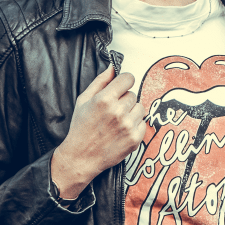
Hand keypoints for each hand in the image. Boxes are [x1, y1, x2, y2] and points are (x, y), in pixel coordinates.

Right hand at [51, 65, 145, 198]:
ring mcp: (128, 126)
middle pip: (133, 94)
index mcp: (104, 99)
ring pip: (140, 107)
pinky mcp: (135, 139)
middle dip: (124, 99)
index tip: (121, 87)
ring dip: (131, 112)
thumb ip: (100, 81)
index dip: (124, 81)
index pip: (128, 78)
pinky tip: (121, 130)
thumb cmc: (81, 127)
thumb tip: (113, 67)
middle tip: (112, 110)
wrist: (82, 157)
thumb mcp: (83, 100)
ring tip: (117, 120)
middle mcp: (118, 112)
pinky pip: (143, 123)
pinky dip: (135, 125)